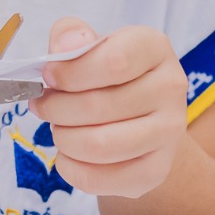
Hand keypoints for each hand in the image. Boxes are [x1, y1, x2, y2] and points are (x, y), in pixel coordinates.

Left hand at [32, 18, 190, 197]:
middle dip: (55, 109)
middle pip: (98, 106)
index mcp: (153, 47)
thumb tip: (64, 46)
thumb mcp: (88, 44)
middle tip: (43, 106)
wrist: (139, 115)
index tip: (48, 77)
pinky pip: (100, 178)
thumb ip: (70, 35)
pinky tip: (68, 154)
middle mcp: (171, 88)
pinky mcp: (157, 169)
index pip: (113, 62)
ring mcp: (170, 132)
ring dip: (62, 138)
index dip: (70, 72)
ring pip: (98, 146)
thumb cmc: (105, 73)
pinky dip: (70, 168)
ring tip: (58, 128)